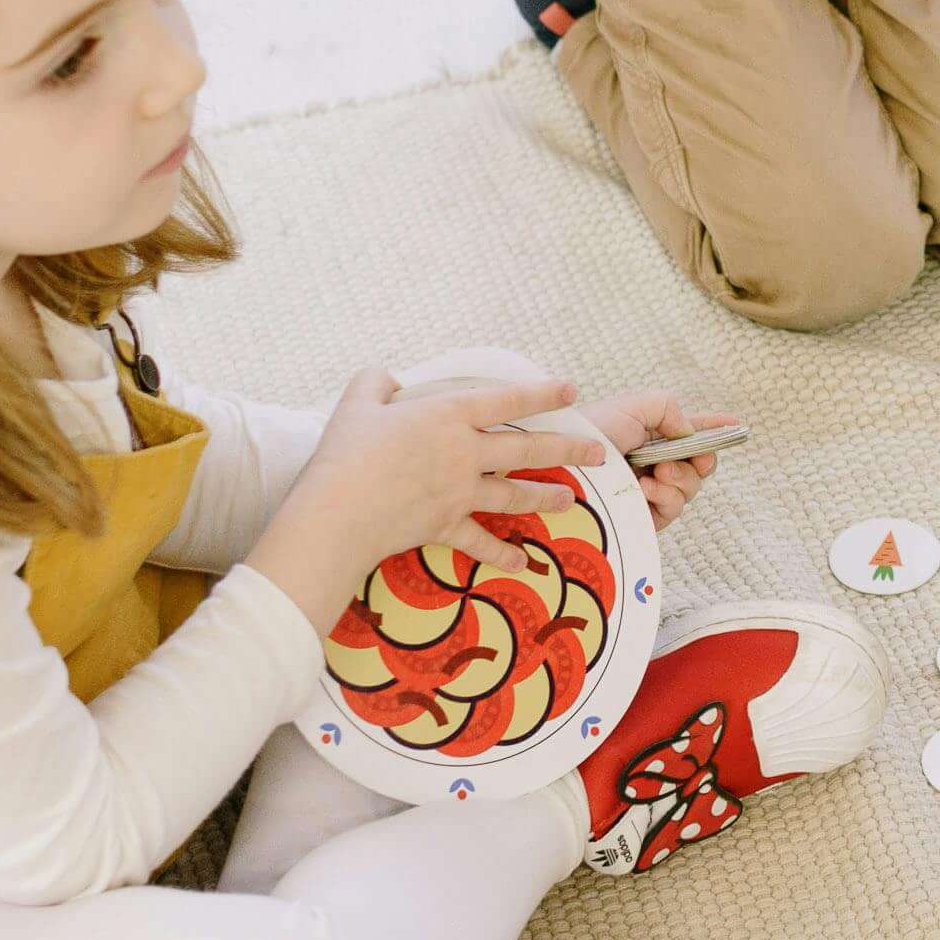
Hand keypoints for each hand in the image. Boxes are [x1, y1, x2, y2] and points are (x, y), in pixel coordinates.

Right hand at [247, 365, 595, 624]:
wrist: (338, 513)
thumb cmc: (345, 452)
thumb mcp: (358, 401)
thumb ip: (377, 382)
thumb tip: (387, 377)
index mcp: (449, 415)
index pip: (508, 400)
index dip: (542, 394)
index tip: (571, 391)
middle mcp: (465, 453)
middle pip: (529, 449)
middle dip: (570, 449)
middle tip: (601, 452)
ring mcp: (460, 493)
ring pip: (516, 494)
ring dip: (546, 497)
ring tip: (571, 498)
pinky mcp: (446, 526)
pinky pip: (480, 542)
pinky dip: (502, 554)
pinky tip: (523, 563)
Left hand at [582, 386, 731, 527]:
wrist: (563, 465)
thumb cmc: (592, 431)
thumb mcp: (634, 405)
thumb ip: (670, 410)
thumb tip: (688, 434)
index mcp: (654, 435)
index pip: (692, 433)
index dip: (715, 429)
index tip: (736, 425)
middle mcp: (654, 462)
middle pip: (699, 466)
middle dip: (702, 460)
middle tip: (692, 457)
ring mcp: (649, 490)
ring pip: (690, 489)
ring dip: (679, 479)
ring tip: (656, 473)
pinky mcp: (642, 516)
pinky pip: (672, 510)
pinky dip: (666, 497)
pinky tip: (646, 488)